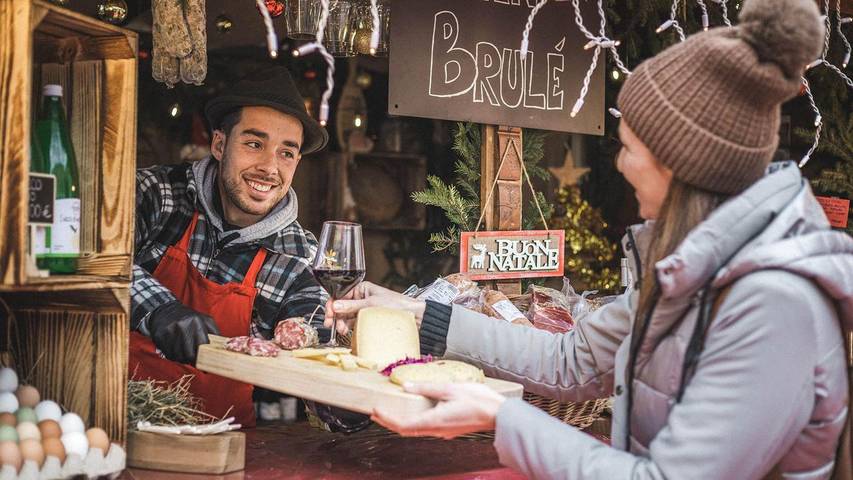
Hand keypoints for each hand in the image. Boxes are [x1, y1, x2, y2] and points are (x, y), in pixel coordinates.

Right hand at [149, 301, 220, 364]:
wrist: (166, 310)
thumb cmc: (190, 318)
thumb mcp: (206, 320)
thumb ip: (215, 333)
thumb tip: (224, 349)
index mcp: (196, 322)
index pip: (202, 345)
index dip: (204, 358)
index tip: (205, 365)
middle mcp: (182, 326)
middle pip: (189, 354)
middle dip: (193, 361)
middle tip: (194, 362)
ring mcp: (170, 331)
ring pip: (178, 356)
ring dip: (183, 359)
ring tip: (185, 354)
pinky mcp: (160, 336)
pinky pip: (168, 354)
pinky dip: (173, 356)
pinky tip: (176, 350)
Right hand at [324, 281, 425, 335]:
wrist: (413, 317)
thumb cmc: (397, 305)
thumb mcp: (371, 304)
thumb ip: (351, 306)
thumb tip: (335, 306)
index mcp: (362, 288)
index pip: (341, 294)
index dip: (333, 303)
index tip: (329, 313)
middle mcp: (361, 298)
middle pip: (342, 306)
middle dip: (335, 315)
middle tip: (330, 323)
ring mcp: (364, 309)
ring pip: (346, 315)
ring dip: (341, 322)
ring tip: (341, 328)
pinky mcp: (367, 319)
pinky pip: (354, 322)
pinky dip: (348, 326)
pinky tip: (346, 330)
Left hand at [371, 383, 505, 439]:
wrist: (499, 414)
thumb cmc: (478, 400)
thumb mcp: (449, 388)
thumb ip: (426, 388)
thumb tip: (406, 387)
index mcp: (434, 421)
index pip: (403, 426)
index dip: (387, 420)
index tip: (375, 411)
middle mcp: (436, 430)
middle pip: (407, 430)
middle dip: (390, 422)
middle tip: (376, 413)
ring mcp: (443, 431)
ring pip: (417, 430)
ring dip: (402, 421)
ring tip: (391, 412)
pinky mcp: (449, 429)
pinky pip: (427, 427)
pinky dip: (414, 420)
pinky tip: (414, 411)